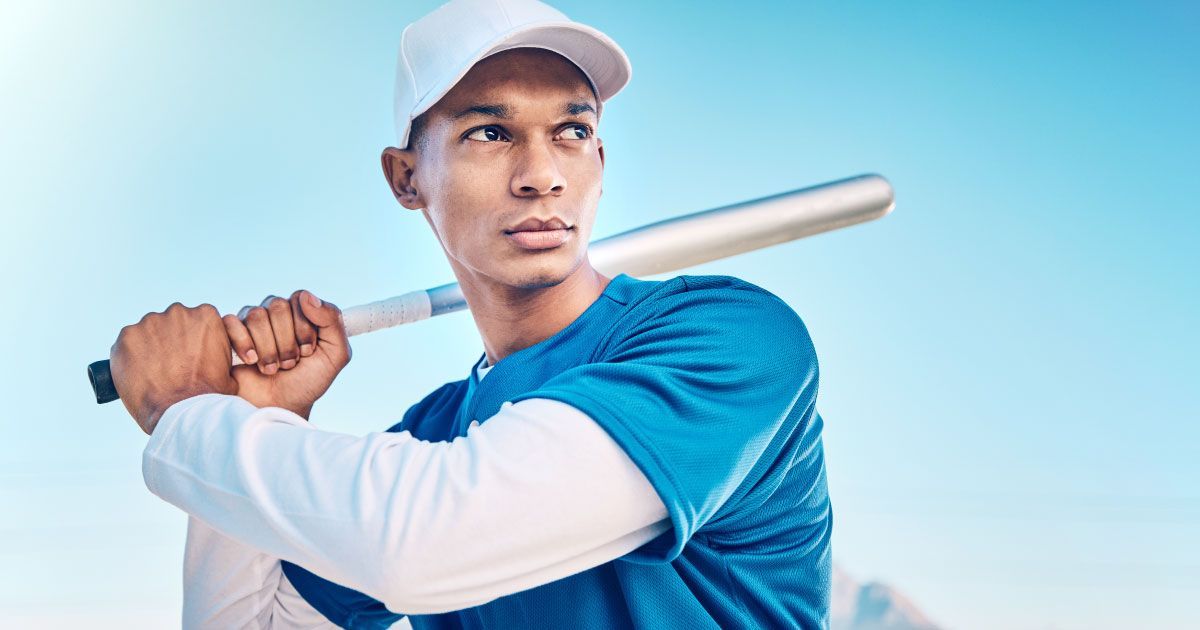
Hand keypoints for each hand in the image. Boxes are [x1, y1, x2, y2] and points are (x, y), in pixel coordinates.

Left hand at [110, 303, 237, 434]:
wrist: (184, 412)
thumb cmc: (210, 396)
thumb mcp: (229, 366)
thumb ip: (218, 350)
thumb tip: (212, 355)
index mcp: (206, 315)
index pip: (196, 319)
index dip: (192, 339)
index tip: (189, 356)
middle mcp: (178, 312)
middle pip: (171, 322)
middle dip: (171, 340)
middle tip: (172, 367)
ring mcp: (150, 322)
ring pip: (147, 331)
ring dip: (150, 347)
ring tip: (155, 374)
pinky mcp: (127, 336)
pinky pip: (126, 343)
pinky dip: (129, 357)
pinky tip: (139, 375)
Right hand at [222, 290, 350, 417]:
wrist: (280, 407)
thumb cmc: (308, 382)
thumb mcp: (335, 355)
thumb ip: (332, 321)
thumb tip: (306, 295)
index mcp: (301, 312)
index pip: (299, 298)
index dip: (303, 326)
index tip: (308, 351)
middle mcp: (276, 312)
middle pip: (277, 306)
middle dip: (287, 342)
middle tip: (290, 363)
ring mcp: (251, 322)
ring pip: (256, 315)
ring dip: (268, 349)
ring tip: (273, 368)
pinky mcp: (229, 334)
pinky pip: (231, 322)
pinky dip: (244, 345)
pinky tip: (252, 362)